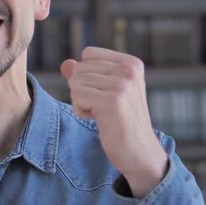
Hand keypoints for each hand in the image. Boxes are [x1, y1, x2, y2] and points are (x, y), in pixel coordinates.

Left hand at [60, 47, 167, 198]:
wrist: (140, 152)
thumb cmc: (120, 121)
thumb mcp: (105, 92)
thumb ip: (85, 75)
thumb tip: (65, 64)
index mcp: (131, 63)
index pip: (88, 53)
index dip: (87, 74)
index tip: (104, 92)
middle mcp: (129, 70)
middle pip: (79, 68)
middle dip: (82, 89)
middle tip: (101, 106)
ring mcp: (122, 85)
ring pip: (75, 82)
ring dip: (81, 101)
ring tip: (101, 113)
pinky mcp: (113, 101)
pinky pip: (77, 96)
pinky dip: (81, 110)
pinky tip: (99, 119)